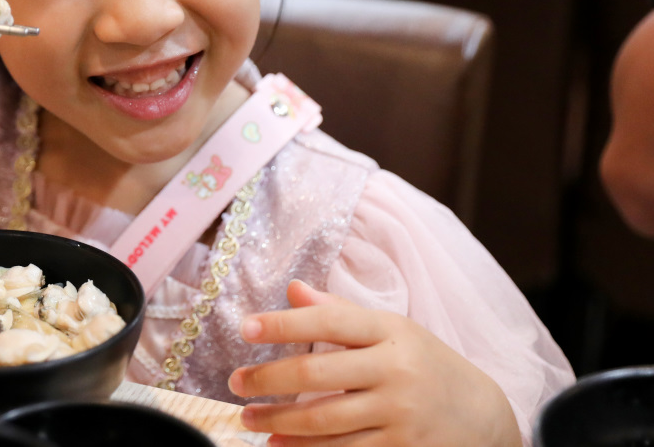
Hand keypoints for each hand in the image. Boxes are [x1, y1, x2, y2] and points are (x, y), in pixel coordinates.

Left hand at [228, 280, 520, 446]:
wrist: (485, 417)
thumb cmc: (426, 364)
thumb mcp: (392, 330)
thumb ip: (341, 312)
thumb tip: (294, 289)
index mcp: (391, 331)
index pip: (329, 320)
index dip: (283, 323)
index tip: (245, 328)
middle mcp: (396, 371)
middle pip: (317, 373)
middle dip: (268, 379)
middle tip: (236, 383)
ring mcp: (400, 415)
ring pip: (324, 421)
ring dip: (278, 421)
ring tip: (249, 418)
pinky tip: (280, 445)